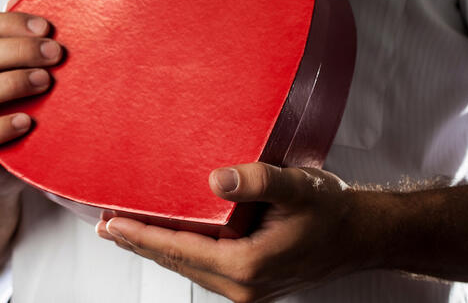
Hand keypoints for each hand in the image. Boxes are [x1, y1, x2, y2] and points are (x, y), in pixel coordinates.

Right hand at [0, 0, 63, 196]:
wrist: (3, 163)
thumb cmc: (13, 105)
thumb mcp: (16, 68)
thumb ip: (15, 36)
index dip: (11, 23)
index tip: (48, 28)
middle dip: (19, 50)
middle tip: (57, 54)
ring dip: (12, 82)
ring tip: (47, 82)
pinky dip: (1, 127)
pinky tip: (28, 120)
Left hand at [96, 162, 366, 302]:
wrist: (359, 235)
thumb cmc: (332, 213)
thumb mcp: (299, 188)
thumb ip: (260, 181)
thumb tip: (218, 179)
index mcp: (247, 266)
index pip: (179, 249)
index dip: (142, 235)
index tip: (112, 224)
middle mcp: (242, 285)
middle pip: (176, 261)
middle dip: (140, 243)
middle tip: (107, 226)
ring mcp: (245, 288)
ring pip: (187, 266)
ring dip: (157, 248)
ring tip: (127, 231)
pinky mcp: (249, 282)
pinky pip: (202, 267)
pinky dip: (179, 251)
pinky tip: (168, 239)